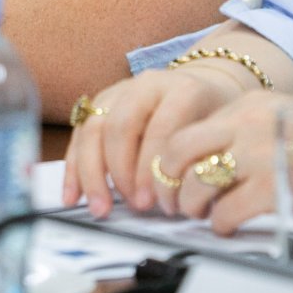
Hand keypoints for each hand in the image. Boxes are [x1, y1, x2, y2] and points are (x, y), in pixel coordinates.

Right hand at [61, 65, 247, 216]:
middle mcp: (147, 84)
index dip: (153, 167)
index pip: (160, 128)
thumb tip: (178, 201)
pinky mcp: (101, 103)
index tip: (153, 202)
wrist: (205, 87)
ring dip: (92, 173)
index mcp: (182, 89)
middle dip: (121, 172)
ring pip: (92, 128)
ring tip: (100, 208)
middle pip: (119, 126)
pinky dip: (74, 169)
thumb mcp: (218, 134)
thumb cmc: (212, 119)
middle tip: (131, 205)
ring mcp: (120, 90)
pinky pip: (79, 135)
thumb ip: (199, 160)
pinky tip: (73, 196)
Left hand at [152, 90, 292, 234]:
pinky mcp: (271, 189)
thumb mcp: (280, 119)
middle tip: (169, 201)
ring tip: (201, 213)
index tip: (169, 180)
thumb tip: (205, 158)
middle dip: (165, 181)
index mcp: (246, 105)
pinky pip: (224, 211)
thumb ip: (243, 131)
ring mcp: (258, 155)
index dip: (170, 161)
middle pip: (179, 149)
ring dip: (191, 206)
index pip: (186, 129)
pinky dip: (220, 224)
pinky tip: (228, 224)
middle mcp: (247, 124)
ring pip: (195, 182)